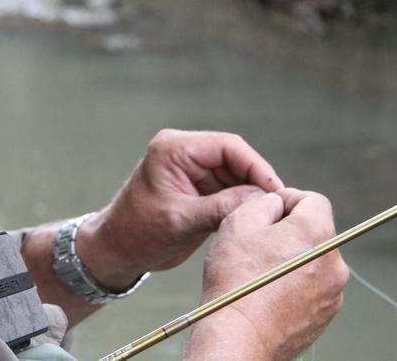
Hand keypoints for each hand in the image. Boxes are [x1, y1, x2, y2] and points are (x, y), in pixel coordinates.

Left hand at [77, 130, 284, 288]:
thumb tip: (262, 198)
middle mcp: (184, 152)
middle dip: (257, 181)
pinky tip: (253, 219)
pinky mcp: (198, 186)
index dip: (256, 166)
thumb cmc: (137, 232)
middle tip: (279, 206)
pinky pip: (229, 188)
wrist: (117, 250)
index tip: (276, 190)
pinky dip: (241, 203)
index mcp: (173, 149)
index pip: (228, 146)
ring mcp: (192, 168)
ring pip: (236, 174)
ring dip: (251, 193)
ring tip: (268, 215)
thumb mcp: (181, 221)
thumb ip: (221, 207)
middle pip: (235, 158)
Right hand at [185, 189, 348, 360]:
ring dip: (291, 260)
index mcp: (317, 233)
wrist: (239, 336)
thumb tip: (275, 204)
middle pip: (314, 232)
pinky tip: (267, 292)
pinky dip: (294, 286)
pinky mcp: (324, 315)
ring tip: (259, 272)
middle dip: (288, 232)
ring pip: (312, 261)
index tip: (268, 211)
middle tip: (257, 243)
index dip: (288, 200)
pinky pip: (311, 288)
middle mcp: (334, 262)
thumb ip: (263, 202)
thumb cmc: (237, 282)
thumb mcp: (238, 222)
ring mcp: (332, 293)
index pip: (314, 200)